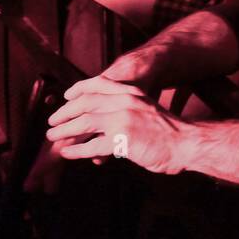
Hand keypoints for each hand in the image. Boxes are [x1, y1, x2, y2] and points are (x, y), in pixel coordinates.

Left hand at [47, 77, 189, 173]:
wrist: (186, 143)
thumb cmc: (168, 132)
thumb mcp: (147, 111)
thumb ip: (128, 110)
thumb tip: (106, 121)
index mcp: (132, 93)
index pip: (99, 84)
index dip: (80, 89)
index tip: (67, 95)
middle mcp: (126, 102)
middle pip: (87, 103)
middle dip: (66, 112)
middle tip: (52, 122)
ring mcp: (124, 119)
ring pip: (85, 122)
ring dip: (65, 131)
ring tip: (53, 137)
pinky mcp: (123, 139)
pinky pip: (92, 146)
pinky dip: (77, 150)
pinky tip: (68, 153)